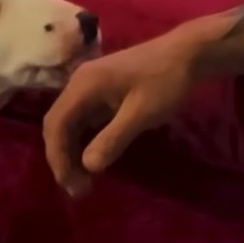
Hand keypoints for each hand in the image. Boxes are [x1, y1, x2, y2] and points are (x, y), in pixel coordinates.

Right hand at [43, 31, 197, 196]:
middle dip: (63, 159)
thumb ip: (113, 138)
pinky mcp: (101, 93)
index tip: (72, 185)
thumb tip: (88, 167)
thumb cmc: (166, 81)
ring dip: (72, 153)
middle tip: (79, 189)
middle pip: (57, 125)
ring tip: (84, 180)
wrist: (187, 53)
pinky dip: (84, 142)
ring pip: (69, 124)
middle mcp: (79, 84)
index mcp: (84, 86)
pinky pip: (83, 120)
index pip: (56, 125)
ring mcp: (89, 87)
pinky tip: (94, 159)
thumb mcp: (142, 113)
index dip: (59, 158)